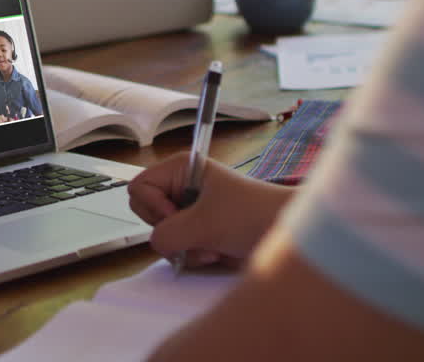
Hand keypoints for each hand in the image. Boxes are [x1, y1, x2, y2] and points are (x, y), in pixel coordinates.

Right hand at [128, 152, 293, 268]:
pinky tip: (215, 251)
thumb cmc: (253, 215)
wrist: (284, 233)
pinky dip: (192, 255)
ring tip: (212, 245)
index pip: (139, 187)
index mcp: (181, 169)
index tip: (178, 215)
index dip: (153, 206)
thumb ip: (167, 233)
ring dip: (185, 247)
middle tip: (195, 232)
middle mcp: (181, 187)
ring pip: (162, 234)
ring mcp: (189, 210)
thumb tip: (156, 243)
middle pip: (146, 211)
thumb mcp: (205, 224)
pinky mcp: (197, 230)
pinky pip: (176, 247)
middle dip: (169, 230)